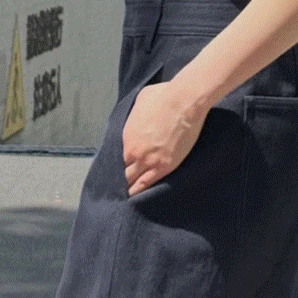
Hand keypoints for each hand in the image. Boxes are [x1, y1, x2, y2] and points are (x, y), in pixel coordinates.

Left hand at [122, 81, 206, 196]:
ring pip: (131, 182)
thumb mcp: (139, 100)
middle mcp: (132, 151)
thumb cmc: (164, 96)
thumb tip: (133, 115)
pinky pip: (146, 184)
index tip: (113, 172)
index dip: (113, 166)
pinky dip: (139, 193)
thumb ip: (133, 114)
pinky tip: (135, 201)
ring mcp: (148, 160)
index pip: (113, 157)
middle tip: (114, 191)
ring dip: (127, 189)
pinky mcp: (163, 167)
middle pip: (119, 173)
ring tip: (122, 200)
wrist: (184, 102)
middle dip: (116, 181)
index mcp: (124, 136)